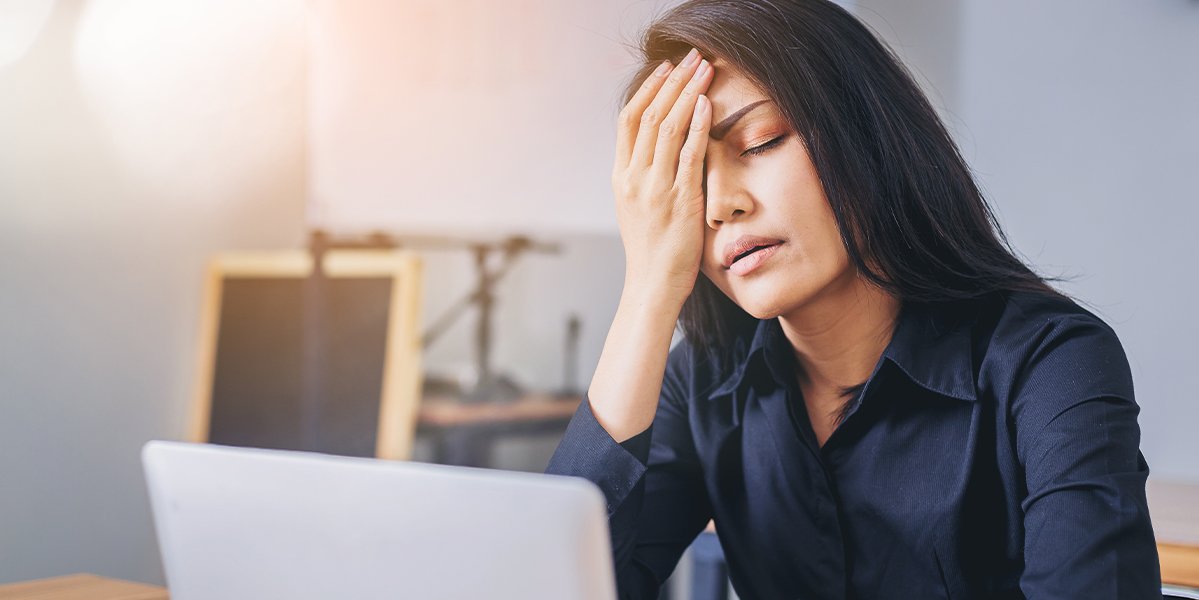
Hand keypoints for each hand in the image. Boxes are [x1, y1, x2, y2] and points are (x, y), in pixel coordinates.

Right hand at [612, 48, 713, 304]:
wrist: (652, 286)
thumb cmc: (652, 251)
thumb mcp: (638, 208)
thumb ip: (646, 177)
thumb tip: (662, 150)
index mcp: (621, 178)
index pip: (629, 120)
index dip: (648, 90)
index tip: (665, 69)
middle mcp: (634, 178)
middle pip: (649, 115)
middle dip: (672, 82)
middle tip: (691, 58)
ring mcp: (655, 188)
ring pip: (667, 127)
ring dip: (687, 93)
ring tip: (704, 69)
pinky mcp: (679, 200)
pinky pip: (688, 154)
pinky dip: (697, 125)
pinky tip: (707, 104)